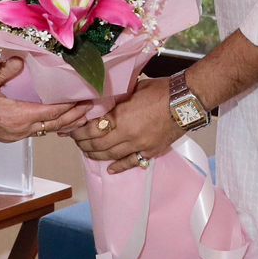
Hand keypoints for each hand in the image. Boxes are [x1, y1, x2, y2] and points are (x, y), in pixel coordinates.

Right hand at [0, 57, 87, 142]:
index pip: (51, 113)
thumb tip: (20, 59)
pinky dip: (51, 125)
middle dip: (74, 117)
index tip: (85, 98)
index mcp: (16, 117)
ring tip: (81, 115)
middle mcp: (19, 130)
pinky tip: (56, 120)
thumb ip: (3, 72)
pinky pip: (37, 132)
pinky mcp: (9, 136)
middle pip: (54, 126)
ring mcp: (14, 135)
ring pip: (46, 131)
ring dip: (64, 123)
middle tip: (91, 107)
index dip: (70, 107)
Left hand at [69, 76, 183, 173]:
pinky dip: (119, 167)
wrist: (185, 101)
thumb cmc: (161, 90)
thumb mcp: (133, 89)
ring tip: (87, 152)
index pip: (93, 129)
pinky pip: (132, 162)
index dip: (80, 131)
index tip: (72, 129)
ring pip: (112, 156)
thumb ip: (118, 98)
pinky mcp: (151, 151)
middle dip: (84, 144)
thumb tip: (104, 100)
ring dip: (97, 155)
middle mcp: (128, 135)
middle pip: (99, 145)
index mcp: (121, 117)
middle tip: (77, 141)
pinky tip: (111, 169)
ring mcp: (140, 145)